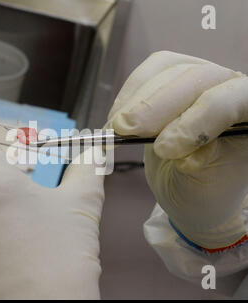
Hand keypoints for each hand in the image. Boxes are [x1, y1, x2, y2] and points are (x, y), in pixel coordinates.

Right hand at [106, 50, 247, 250]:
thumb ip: (196, 162)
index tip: (163, 149)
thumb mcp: (203, 185)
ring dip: (136, 99)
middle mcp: (230, 89)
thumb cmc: (202, 188)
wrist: (186, 185)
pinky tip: (117, 116)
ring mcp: (200, 78)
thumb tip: (170, 142)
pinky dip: (128, 94)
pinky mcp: (172, 76)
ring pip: (168, 69)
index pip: (231, 102)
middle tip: (126, 131)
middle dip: (156, 105)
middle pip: (196, 79)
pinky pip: (149, 71)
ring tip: (116, 128)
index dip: (197, 121)